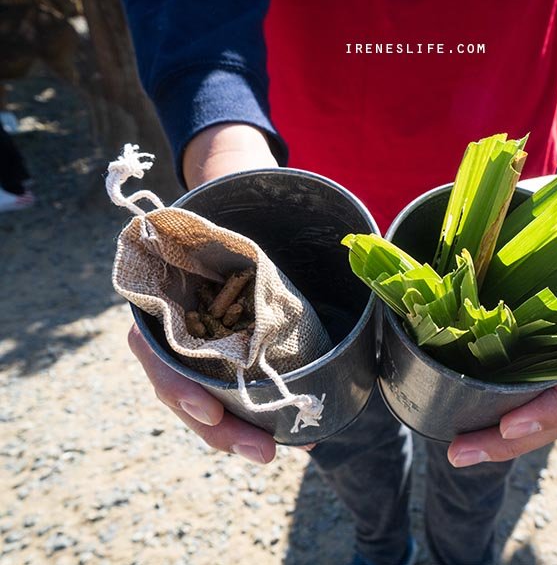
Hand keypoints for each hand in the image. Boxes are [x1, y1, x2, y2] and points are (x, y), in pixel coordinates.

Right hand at [126, 124, 306, 463]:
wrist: (229, 214)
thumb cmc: (226, 212)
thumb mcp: (223, 207)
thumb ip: (236, 210)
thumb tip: (302, 199)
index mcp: (162, 302)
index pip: (158, 357)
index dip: (181, 389)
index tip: (210, 410)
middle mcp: (173, 333)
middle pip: (186, 394)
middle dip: (222, 428)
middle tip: (264, 452)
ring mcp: (197, 349)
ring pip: (206, 402)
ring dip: (238, 431)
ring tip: (276, 452)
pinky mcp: (224, 357)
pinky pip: (230, 395)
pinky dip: (254, 417)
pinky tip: (287, 436)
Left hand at [446, 164, 556, 466]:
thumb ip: (552, 213)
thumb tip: (500, 196)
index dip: (549, 408)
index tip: (511, 425)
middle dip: (509, 441)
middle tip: (460, 453)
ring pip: (544, 413)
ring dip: (502, 438)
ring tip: (458, 451)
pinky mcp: (546, 354)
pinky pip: (530, 393)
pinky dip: (503, 412)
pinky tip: (470, 423)